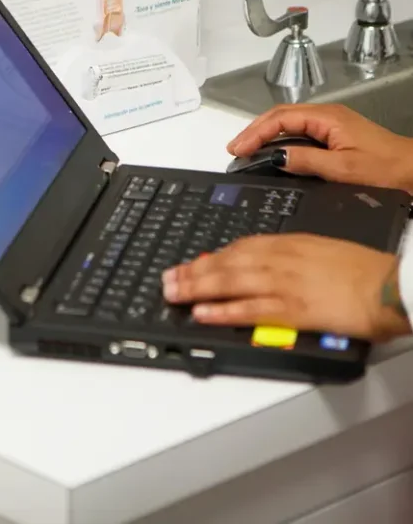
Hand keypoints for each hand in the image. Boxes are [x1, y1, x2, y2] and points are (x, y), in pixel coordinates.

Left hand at [162, 234, 411, 342]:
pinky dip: (222, 310)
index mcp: (288, 244)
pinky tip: (202, 313)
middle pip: (226, 262)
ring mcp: (283, 284)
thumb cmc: (362, 269)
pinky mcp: (292, 309)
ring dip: (196, 287)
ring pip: (229, 282)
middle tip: (168, 277)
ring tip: (172, 293)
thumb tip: (271, 263)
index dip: (211, 257)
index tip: (192, 263)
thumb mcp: (321, 250)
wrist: (389, 282)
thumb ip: (293, 255)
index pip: (239, 247)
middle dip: (193, 271)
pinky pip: (249, 309)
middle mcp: (279, 260)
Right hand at [228, 104, 412, 192]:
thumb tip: (275, 156)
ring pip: (289, 125)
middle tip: (235, 149)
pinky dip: (280, 142)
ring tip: (247, 150)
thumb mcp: (342, 169)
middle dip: (254, 131)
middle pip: (280, 117)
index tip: (239, 148)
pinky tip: (273, 154)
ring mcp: (331, 127)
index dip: (255, 132)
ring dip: (266, 136)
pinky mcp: (334, 138)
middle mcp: (327, 117)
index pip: (280, 118)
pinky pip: (299, 134)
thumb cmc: (388, 168)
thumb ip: (305, 161)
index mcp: (327, 117)